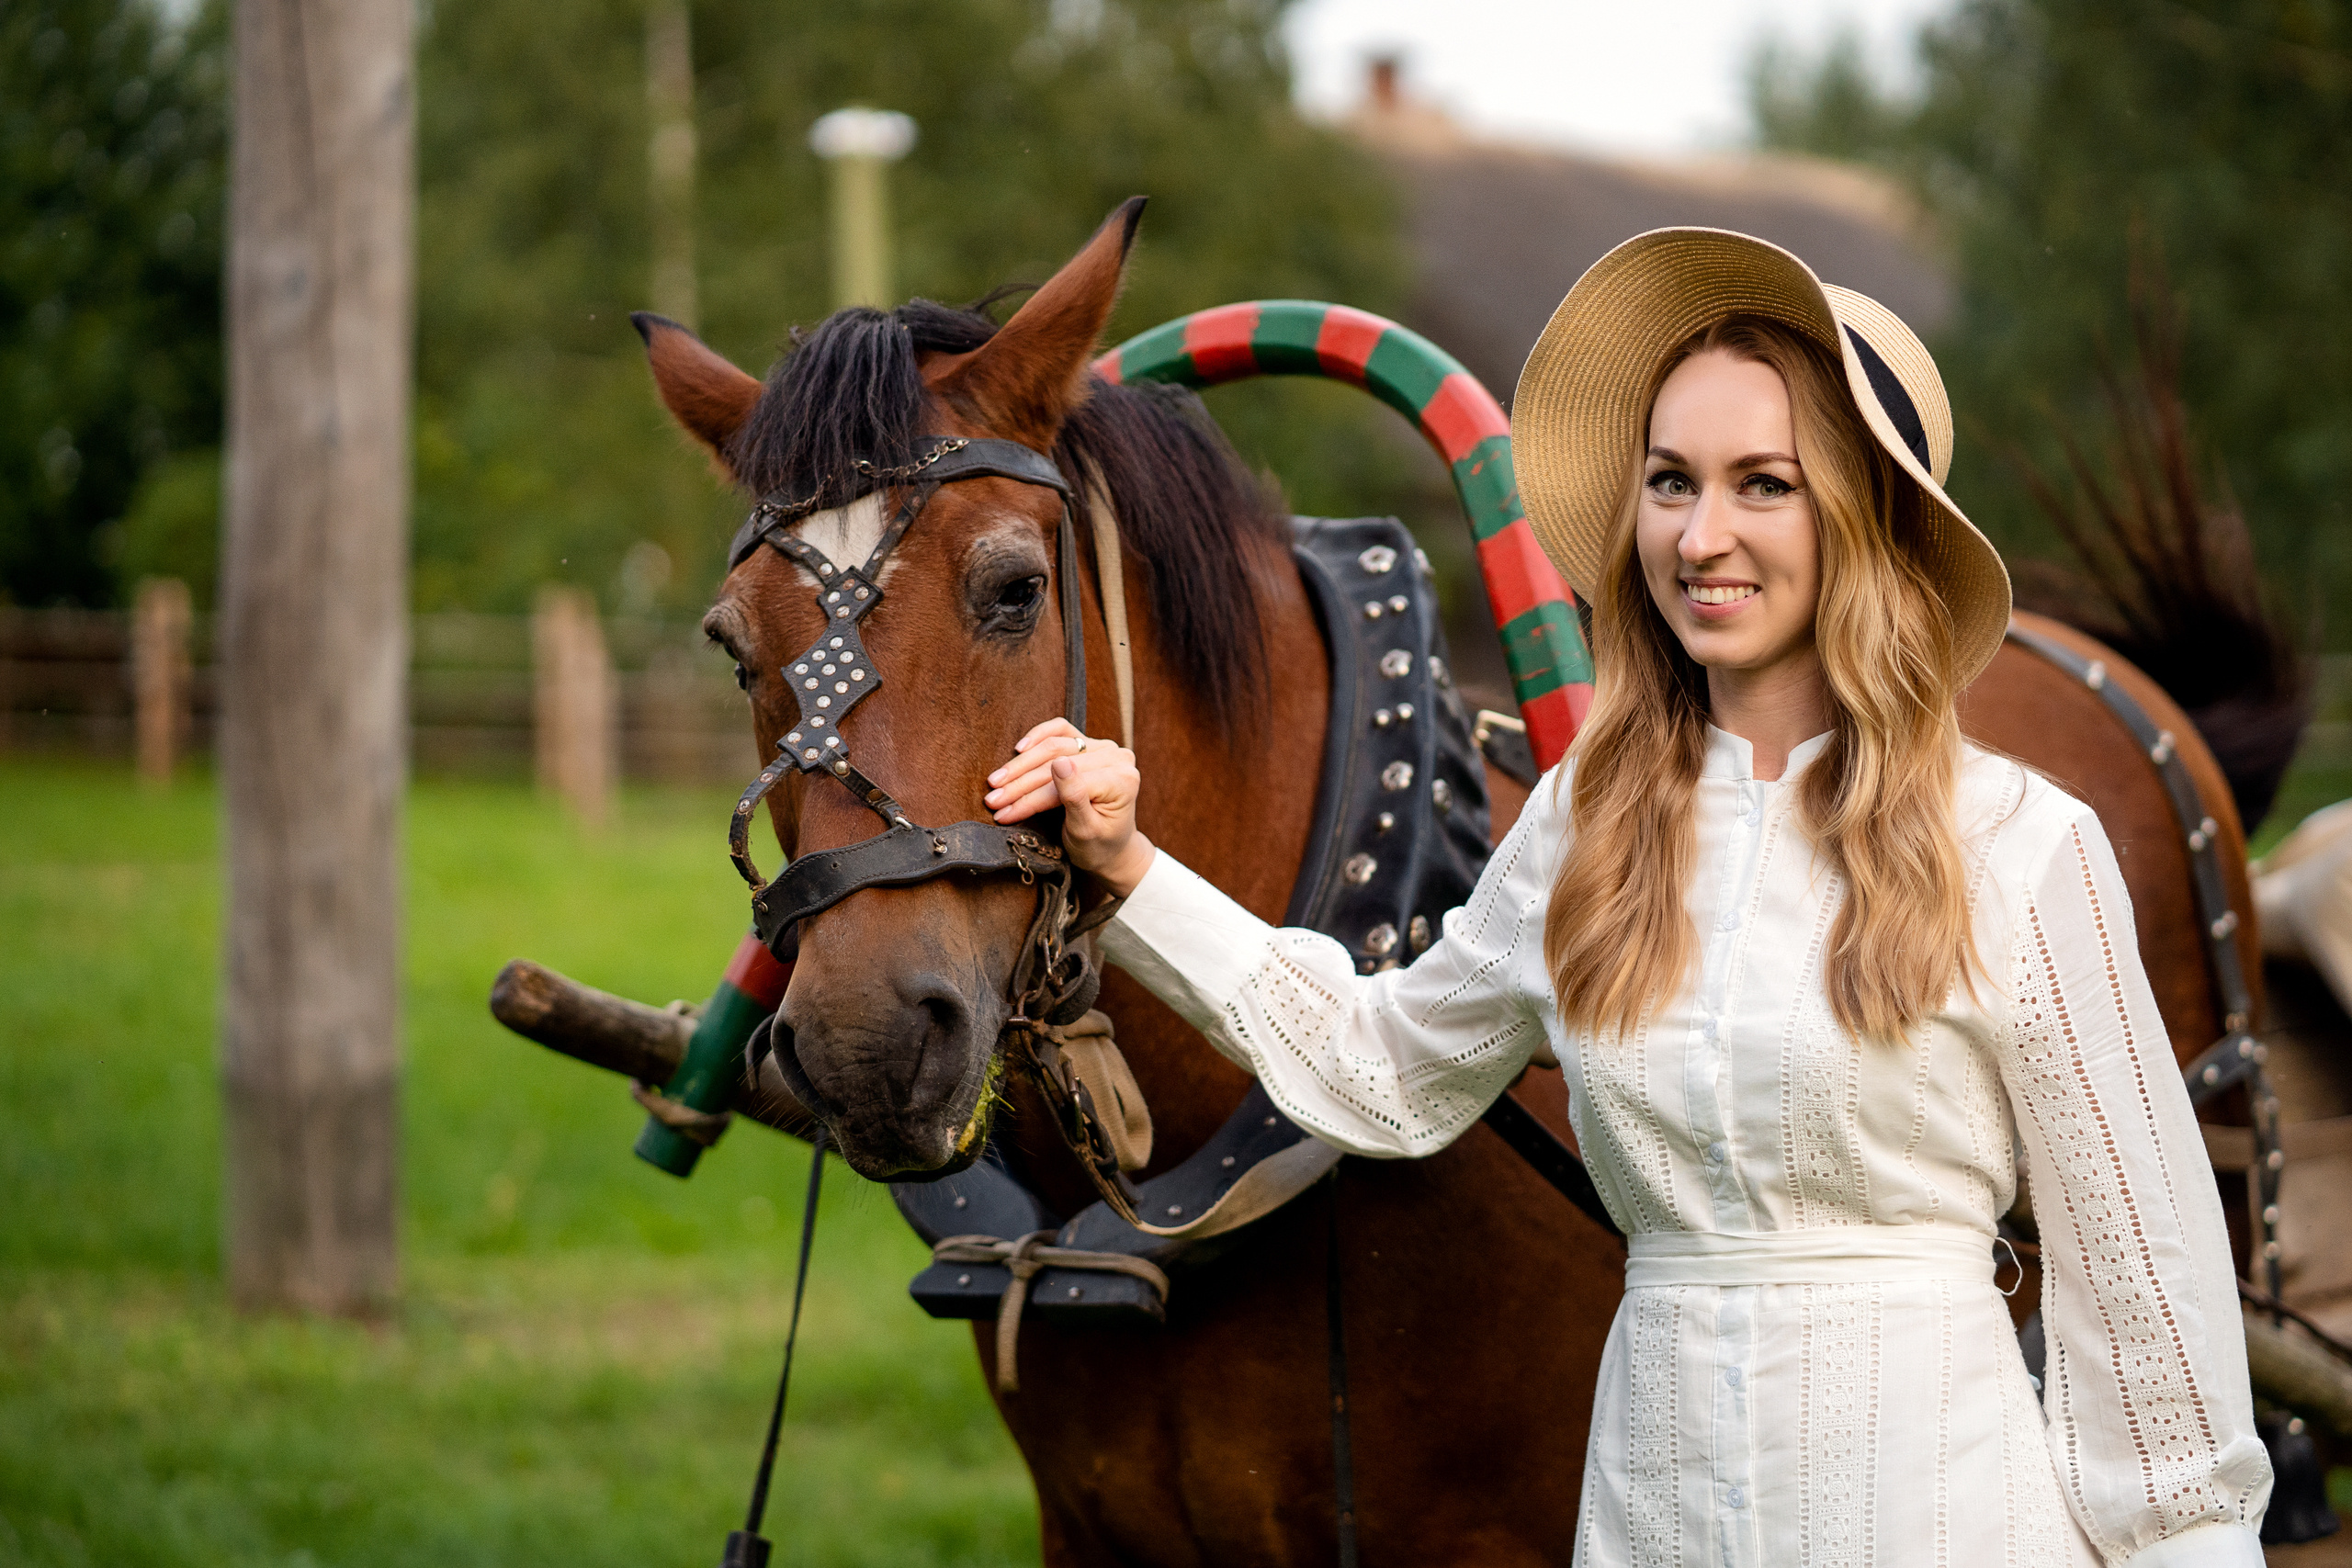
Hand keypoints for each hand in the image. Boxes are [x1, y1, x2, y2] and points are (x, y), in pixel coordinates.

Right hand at [983, 717, 1155, 896]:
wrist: (1112, 848)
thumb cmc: (1100, 846)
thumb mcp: (1085, 831)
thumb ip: (1075, 797)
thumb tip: (1059, 763)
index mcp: (1121, 780)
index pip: (1065, 784)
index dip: (1030, 799)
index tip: (1002, 813)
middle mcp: (1116, 758)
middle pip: (1058, 761)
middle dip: (1020, 783)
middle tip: (993, 799)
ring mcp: (1104, 748)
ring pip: (1055, 745)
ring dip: (1022, 763)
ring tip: (996, 781)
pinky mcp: (1091, 744)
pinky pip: (1062, 730)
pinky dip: (1038, 736)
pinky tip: (1019, 748)